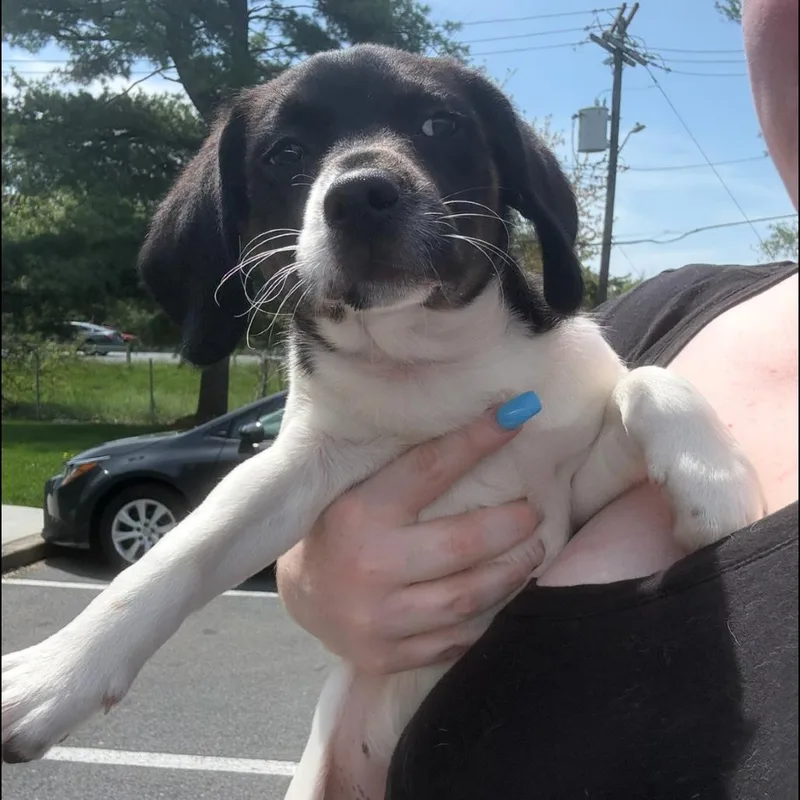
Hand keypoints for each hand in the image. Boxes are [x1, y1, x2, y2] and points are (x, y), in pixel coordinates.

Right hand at [276, 400, 543, 674]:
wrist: (299, 593)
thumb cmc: (337, 528)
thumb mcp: (358, 489)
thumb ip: (406, 471)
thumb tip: (479, 429)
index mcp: (359, 512)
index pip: (431, 468)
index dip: (478, 440)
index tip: (516, 416)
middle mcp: (368, 565)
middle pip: (463, 544)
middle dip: (511, 527)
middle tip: (533, 513)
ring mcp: (378, 618)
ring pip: (466, 598)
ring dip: (510, 573)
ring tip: (530, 553)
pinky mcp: (387, 655)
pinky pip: (454, 639)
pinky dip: (486, 617)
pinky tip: (502, 597)